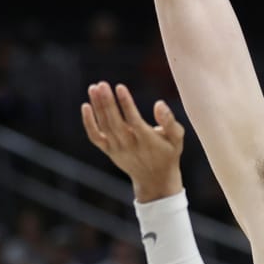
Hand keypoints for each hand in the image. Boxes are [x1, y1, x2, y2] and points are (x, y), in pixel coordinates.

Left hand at [81, 82, 186, 202]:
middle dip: (107, 102)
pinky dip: (88, 123)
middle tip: (102, 84)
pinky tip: (86, 106)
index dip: (126, 104)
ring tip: (94, 88)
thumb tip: (159, 103)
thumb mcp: (177, 138)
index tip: (120, 87)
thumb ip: (170, 121)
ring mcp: (117, 149)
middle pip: (115, 122)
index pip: (134, 120)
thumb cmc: (168, 153)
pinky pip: (95, 137)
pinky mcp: (109, 150)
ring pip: (104, 126)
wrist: (155, 179)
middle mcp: (130, 145)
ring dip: (98, 107)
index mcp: (147, 140)